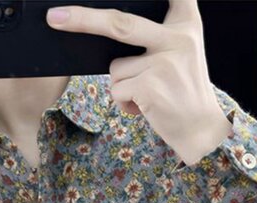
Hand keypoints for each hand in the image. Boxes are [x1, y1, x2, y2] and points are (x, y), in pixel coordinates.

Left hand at [46, 0, 232, 164]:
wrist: (202, 131)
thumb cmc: (183, 93)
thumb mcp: (182, 53)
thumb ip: (157, 34)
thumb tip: (105, 26)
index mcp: (186, 24)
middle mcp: (178, 37)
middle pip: (118, 22)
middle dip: (82, 19)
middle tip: (55, 17)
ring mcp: (163, 61)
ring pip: (115, 68)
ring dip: (123, 86)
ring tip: (148, 94)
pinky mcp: (150, 85)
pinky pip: (116, 90)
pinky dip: (125, 104)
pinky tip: (146, 107)